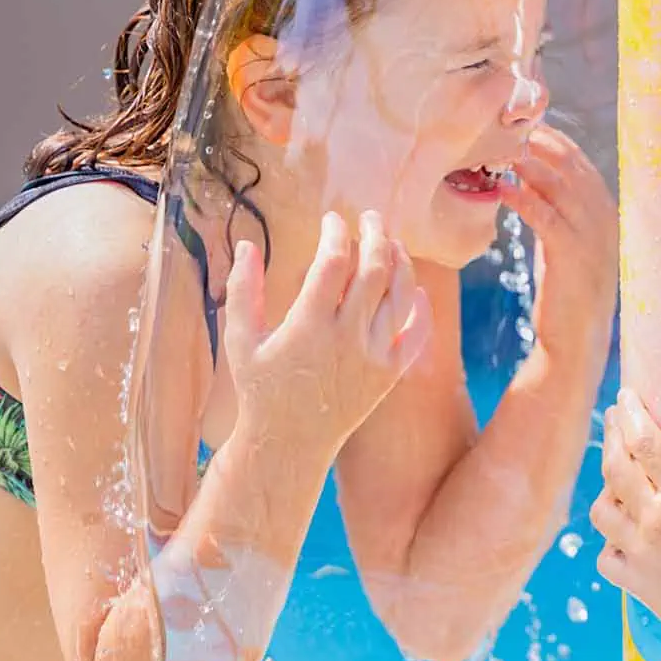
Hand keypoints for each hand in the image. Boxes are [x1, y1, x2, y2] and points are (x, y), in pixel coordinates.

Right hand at [224, 210, 431, 453]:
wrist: (290, 444)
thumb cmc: (261, 389)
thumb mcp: (240, 341)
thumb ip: (243, 290)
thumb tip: (248, 244)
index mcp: (308, 325)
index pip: (333, 262)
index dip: (336, 233)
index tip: (332, 220)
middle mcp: (347, 338)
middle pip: (374, 270)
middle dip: (375, 234)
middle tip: (369, 217)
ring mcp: (373, 357)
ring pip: (401, 296)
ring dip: (401, 262)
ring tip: (392, 242)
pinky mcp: (389, 375)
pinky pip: (417, 335)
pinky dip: (421, 308)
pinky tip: (415, 290)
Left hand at [500, 123, 615, 371]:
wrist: (576, 343)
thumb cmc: (565, 294)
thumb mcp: (565, 245)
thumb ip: (555, 213)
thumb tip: (527, 182)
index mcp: (605, 211)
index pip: (578, 161)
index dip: (550, 139)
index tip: (520, 125)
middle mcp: (604, 217)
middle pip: (570, 164)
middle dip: (538, 141)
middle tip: (503, 126)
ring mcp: (592, 236)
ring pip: (558, 184)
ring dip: (526, 163)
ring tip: (496, 148)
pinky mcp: (572, 255)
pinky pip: (545, 216)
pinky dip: (523, 198)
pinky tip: (501, 189)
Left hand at [589, 390, 660, 645]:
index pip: (644, 441)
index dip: (630, 415)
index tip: (624, 397)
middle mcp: (653, 515)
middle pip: (615, 466)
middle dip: (611, 437)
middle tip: (614, 419)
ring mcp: (639, 550)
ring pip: (602, 510)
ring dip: (604, 490)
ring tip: (613, 478)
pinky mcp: (635, 581)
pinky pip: (606, 557)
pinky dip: (608, 544)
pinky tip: (617, 537)